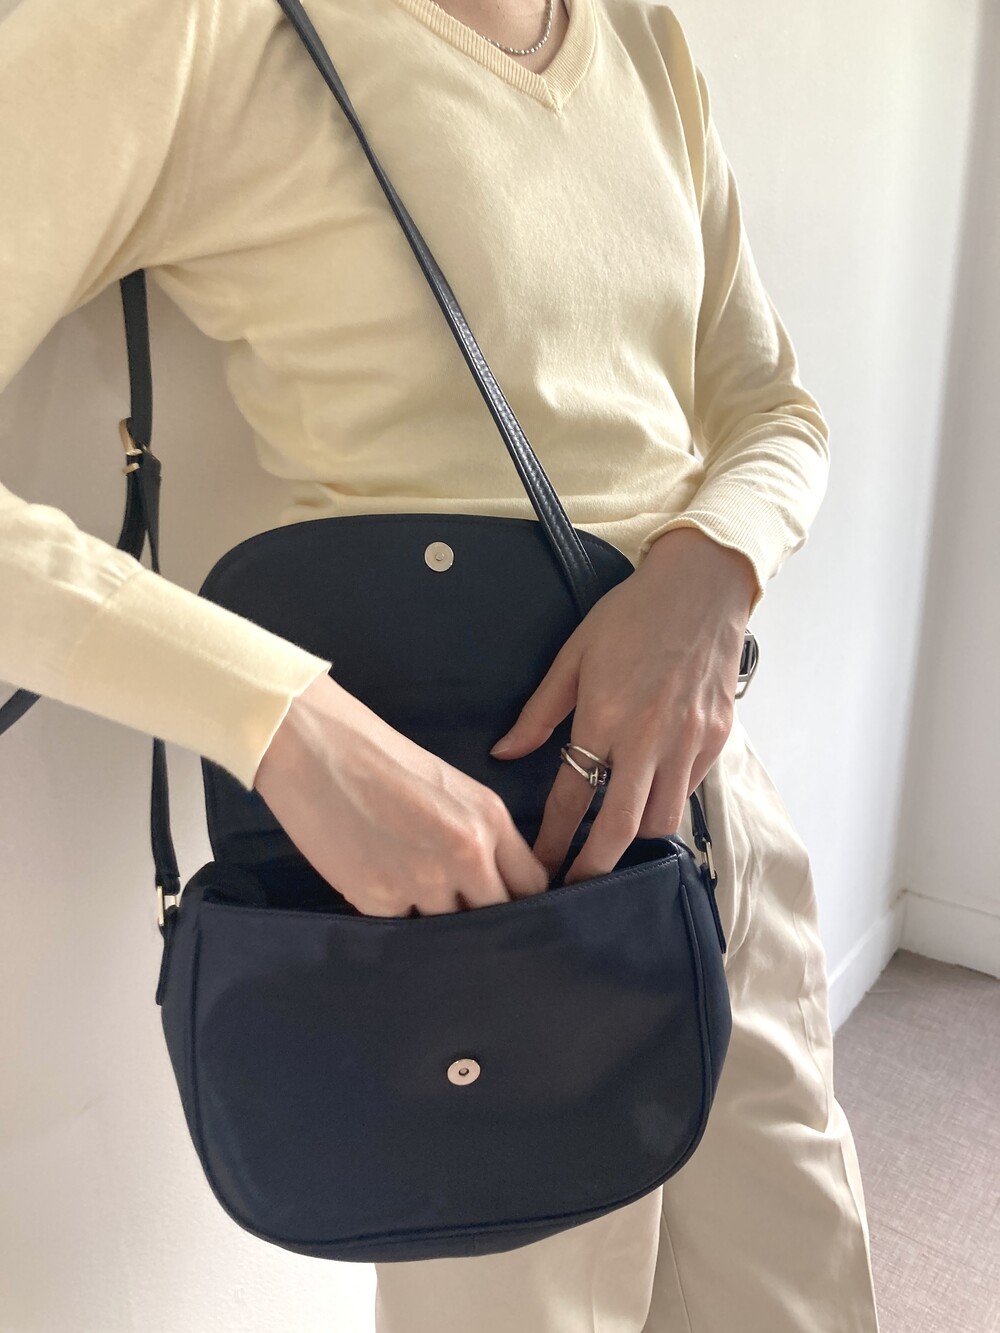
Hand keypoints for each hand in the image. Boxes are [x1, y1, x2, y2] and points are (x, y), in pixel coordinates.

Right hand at [253, 671, 548, 916]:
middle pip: (498, 918)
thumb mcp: (450, 787)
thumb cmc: (379, 758)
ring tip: (414, 901)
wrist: (313, 745)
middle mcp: (467, 853)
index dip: (521, 904)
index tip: (508, 910)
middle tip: (465, 920)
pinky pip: (401, 930)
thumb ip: (481, 836)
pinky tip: (380, 892)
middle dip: (485, 922)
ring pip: (449, 930)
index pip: (532, 886)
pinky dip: (394, 920)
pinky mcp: (378, 899)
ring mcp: (423, 881)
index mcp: (490, 819)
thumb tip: (493, 884)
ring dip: (437, 926)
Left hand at [489, 527, 757, 884]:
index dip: (554, 840)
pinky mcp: (716, 739)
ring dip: (635, 836)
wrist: (702, 587)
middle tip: (576, 887)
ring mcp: (688, 741)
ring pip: (662, 819)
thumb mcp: (574, 655)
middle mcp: (650, 737)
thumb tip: (504, 753)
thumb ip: (539, 711)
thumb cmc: (633, 615)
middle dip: (595, 867)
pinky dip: (668, 801)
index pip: (573, 796)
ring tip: (614, 838)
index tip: (541, 867)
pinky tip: (649, 794)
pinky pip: (689, 791)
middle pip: (622, 828)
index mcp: (606, 716)